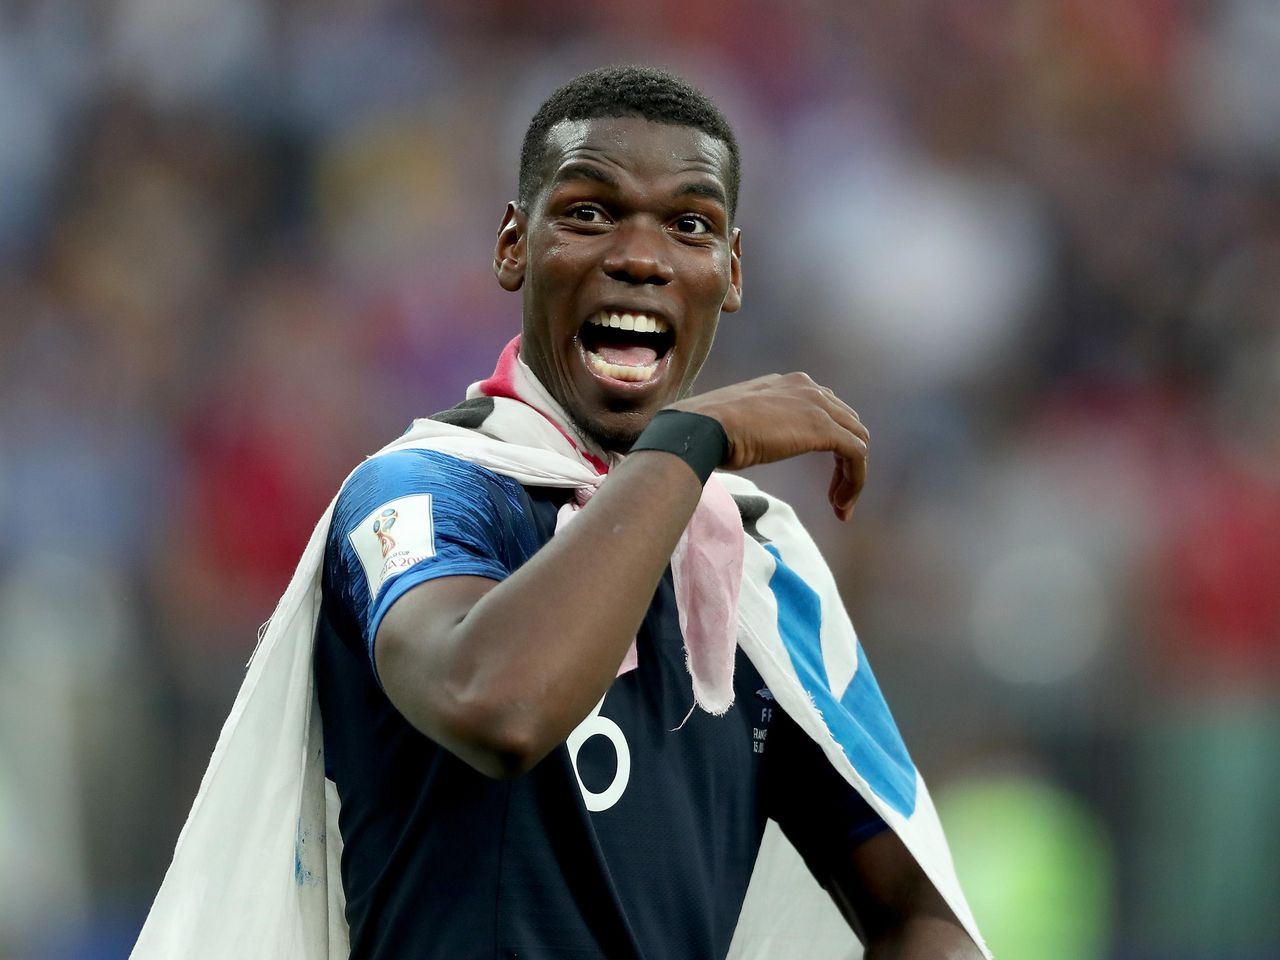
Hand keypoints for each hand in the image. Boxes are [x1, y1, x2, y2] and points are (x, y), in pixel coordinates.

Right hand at [668, 372, 868, 520]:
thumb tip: (750, 443)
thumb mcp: (742, 423)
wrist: (704, 427)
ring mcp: (817, 405)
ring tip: (840, 505)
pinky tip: (841, 504)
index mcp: (788, 385)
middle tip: (834, 496)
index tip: (819, 476)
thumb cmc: (709, 431)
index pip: (826, 411)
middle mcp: (808, 388)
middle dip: (845, 462)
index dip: (830, 444)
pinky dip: (855, 481)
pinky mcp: (823, 428)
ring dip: (852, 476)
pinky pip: (856, 454)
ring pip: (856, 441)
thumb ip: (759, 427)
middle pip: (847, 425)